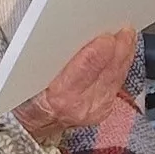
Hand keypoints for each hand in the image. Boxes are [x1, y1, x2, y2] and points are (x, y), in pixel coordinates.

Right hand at [15, 30, 137, 139]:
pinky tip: (123, 52)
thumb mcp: (29, 75)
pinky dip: (121, 66)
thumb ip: (48, 57)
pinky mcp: (103, 111)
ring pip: (116, 77)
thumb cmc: (27, 96)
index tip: (107, 36)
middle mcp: (80, 106)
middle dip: (118, 48)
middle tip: (125, 28)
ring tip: (127, 35)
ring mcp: (94, 110)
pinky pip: (117, 84)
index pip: (84, 69)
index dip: (99, 51)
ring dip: (124, 54)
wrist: (33, 125)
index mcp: (58, 95)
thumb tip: (69, 34)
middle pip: (107, 72)